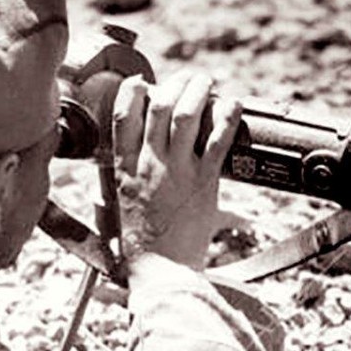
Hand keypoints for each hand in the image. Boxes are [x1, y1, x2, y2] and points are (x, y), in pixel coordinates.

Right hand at [112, 71, 241, 270]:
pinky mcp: (204, 182)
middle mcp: (149, 164)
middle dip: (175, 84)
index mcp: (125, 169)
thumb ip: (121, 187)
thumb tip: (119, 178)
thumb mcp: (119, 210)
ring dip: (199, 91)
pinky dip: (227, 116)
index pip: (121, 117)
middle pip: (159, 106)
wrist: (161, 270)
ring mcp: (177, 171)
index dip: (132, 92)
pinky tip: (232, 105)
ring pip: (187, 114)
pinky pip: (218, 139)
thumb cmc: (141, 247)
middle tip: (187, 79)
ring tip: (207, 83)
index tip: (143, 83)